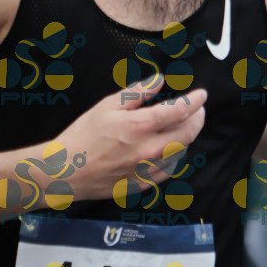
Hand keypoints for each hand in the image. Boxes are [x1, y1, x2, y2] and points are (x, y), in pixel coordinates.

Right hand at [60, 76, 206, 201]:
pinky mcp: (142, 185)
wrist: (65, 172)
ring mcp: (147, 170)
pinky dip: (175, 157)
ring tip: (182, 127)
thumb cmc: (82, 136)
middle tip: (198, 110)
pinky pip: (168, 170)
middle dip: (198, 118)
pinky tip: (170, 150)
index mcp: (140, 126)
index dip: (195, 101)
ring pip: (181, 153)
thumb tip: (159, 81)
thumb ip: (137, 93)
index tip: (201, 95)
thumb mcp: (107, 106)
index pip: (180, 111)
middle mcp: (149, 150)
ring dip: (186, 138)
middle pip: (188, 133)